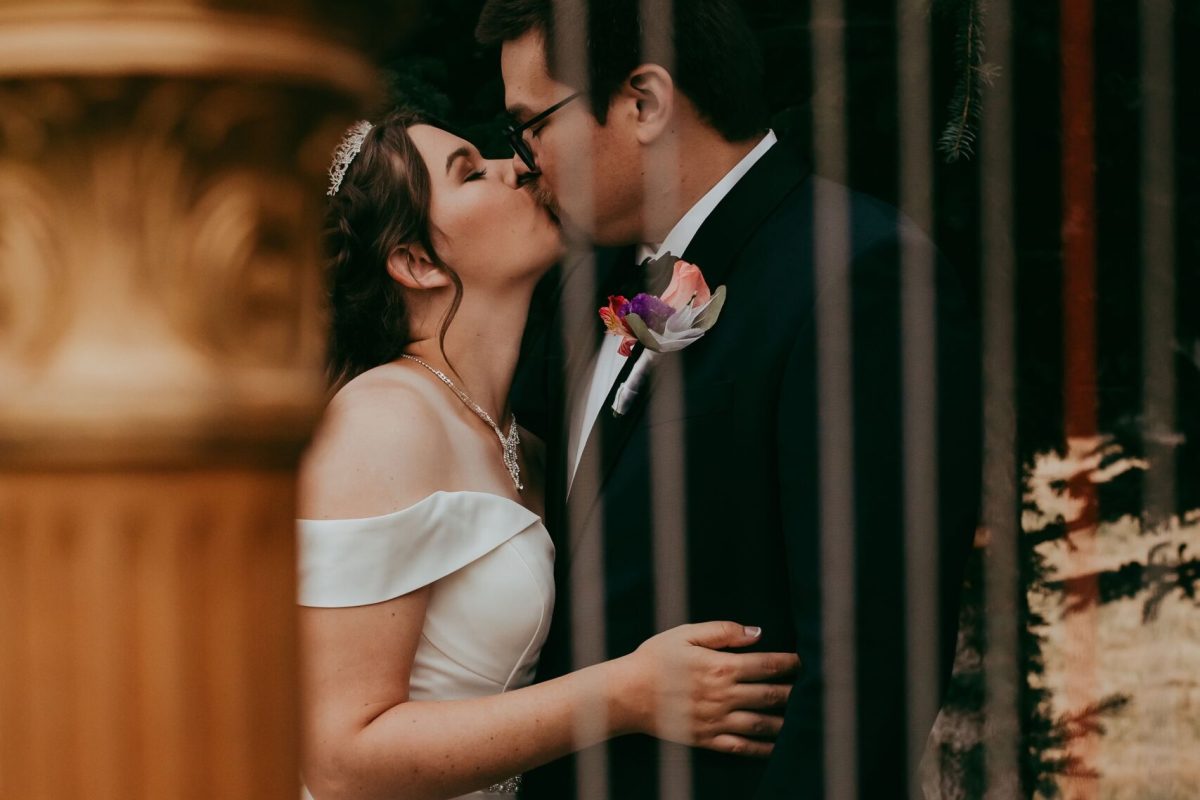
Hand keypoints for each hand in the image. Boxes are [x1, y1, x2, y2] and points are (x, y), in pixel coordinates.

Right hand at [613, 621, 799, 756]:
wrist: (627, 694)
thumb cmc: (655, 658)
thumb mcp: (685, 634)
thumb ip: (722, 631)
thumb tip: (756, 632)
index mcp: (721, 666)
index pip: (767, 665)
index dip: (790, 663)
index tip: (803, 662)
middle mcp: (723, 695)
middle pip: (771, 694)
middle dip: (794, 691)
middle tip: (810, 688)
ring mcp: (717, 720)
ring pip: (762, 723)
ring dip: (786, 720)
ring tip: (801, 716)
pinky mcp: (707, 739)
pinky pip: (742, 746)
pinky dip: (764, 748)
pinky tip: (777, 745)